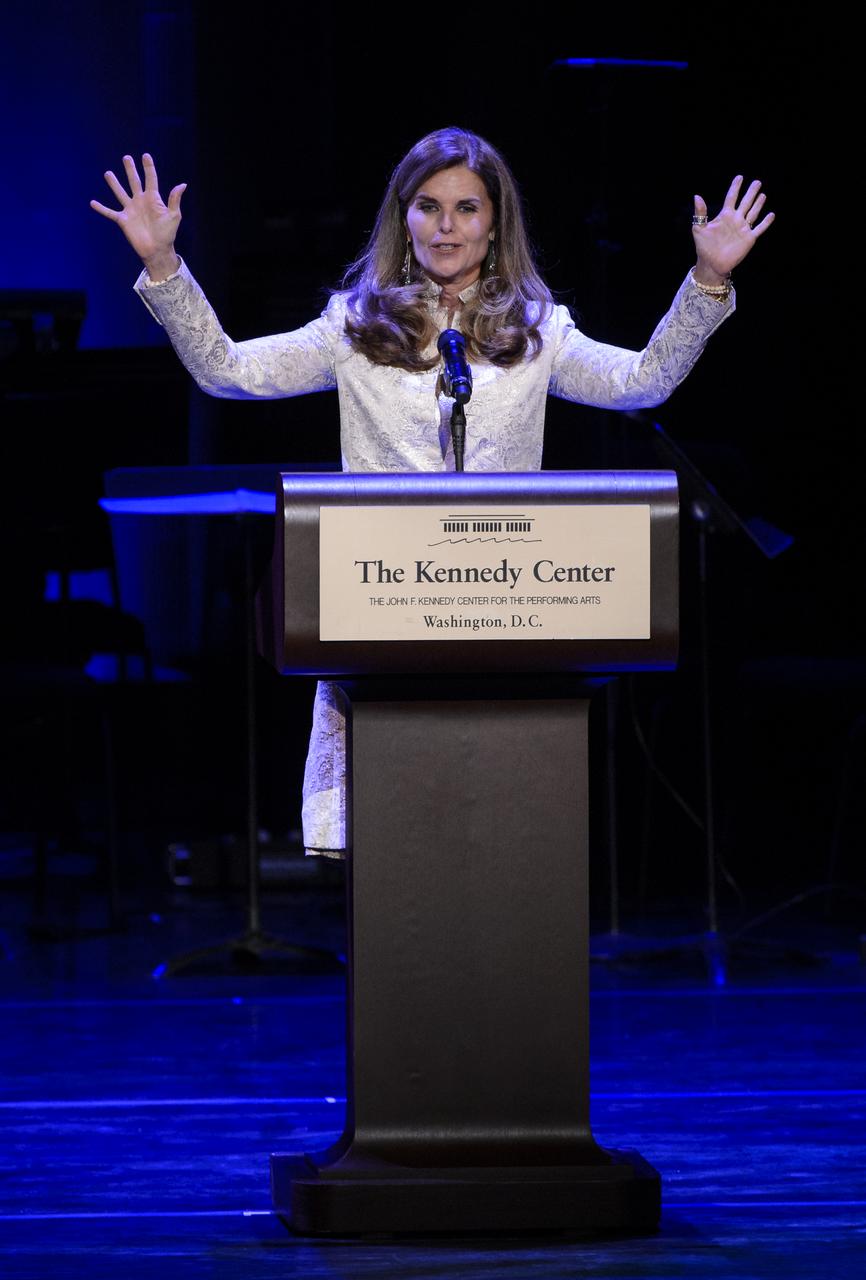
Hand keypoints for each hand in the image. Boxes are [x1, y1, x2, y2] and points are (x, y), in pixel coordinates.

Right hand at [90, 153, 186, 279]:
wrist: (157, 250)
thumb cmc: (167, 234)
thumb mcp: (173, 216)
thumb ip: (174, 199)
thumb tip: (182, 184)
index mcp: (153, 198)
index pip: (151, 179)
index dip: (148, 167)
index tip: (145, 155)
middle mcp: (140, 201)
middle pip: (134, 181)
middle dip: (130, 169)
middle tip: (126, 157)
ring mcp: (130, 210)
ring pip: (120, 192)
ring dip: (114, 183)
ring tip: (108, 173)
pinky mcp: (123, 220)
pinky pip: (110, 212)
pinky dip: (101, 208)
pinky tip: (92, 203)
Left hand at [692, 176, 773, 284]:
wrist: (711, 264)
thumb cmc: (703, 247)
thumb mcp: (698, 228)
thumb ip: (700, 213)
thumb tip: (697, 196)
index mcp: (724, 215)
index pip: (731, 197)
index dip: (735, 187)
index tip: (740, 177)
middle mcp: (735, 220)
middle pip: (745, 202)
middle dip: (751, 192)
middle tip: (757, 182)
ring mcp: (743, 229)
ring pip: (753, 213)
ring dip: (758, 204)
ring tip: (762, 195)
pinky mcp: (749, 239)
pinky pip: (759, 228)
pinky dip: (766, 222)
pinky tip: (771, 214)